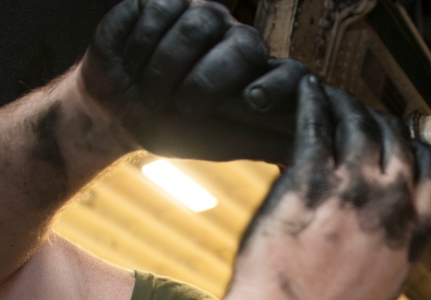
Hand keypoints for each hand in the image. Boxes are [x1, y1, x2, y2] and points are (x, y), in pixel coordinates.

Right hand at [79, 0, 306, 161]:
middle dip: (208, 81)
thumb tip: (312, 153)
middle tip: (184, 109)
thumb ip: (270, 142)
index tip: (255, 102)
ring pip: (199, 23)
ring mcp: (202, 16)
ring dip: (166, 67)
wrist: (118, 114)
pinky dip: (141, 44)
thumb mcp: (225, 143)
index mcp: (259, 77)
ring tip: (151, 93)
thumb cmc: (178, 130)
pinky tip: (133, 62)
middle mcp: (236, 40)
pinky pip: (161, 8)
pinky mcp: (165, 1)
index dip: (278, 85)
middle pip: (244, 42)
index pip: (289, 72)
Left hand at [222, 76, 430, 299]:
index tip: (397, 140)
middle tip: (360, 116)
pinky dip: (315, 102)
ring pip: (360, 125)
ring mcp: (352, 191)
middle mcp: (391, 206)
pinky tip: (308, 92)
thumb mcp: (385, 285)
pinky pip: (318, 125)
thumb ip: (400, 246)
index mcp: (413, 232)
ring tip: (333, 98)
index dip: (413, 146)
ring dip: (347, 105)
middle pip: (396, 140)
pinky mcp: (310, 182)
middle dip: (380, 122)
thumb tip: (402, 224)